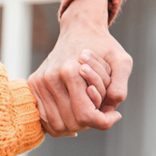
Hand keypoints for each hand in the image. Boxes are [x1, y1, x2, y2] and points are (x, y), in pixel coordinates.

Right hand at [29, 0, 132, 136]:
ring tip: (87, 111)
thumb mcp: (122, 61)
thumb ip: (120, 86)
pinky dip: (62, 123)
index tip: (115, 115)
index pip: (85, 115)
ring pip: (56, 126)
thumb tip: (114, 108)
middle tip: (101, 111)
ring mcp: (39, 82)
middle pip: (71, 123)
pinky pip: (45, 119)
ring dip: (76, 125)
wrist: (79, 29)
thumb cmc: (103, 46)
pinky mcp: (33, 84)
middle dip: (90, 123)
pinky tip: (74, 114)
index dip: (103, 122)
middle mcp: (51, 78)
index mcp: (70, 72)